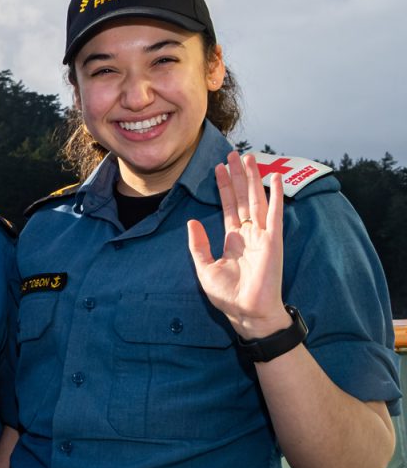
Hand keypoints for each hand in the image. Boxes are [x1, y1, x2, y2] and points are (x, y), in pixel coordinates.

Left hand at [186, 152, 289, 338]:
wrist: (247, 313)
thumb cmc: (229, 296)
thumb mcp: (204, 268)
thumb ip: (198, 245)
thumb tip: (192, 221)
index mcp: (233, 240)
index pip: (228, 207)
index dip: (224, 188)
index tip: (218, 169)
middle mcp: (249, 234)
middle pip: (243, 198)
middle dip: (238, 176)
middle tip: (233, 154)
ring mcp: (262, 236)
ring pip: (257, 200)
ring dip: (254, 179)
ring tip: (249, 158)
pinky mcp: (273, 241)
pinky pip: (275, 215)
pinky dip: (276, 197)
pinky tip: (275, 179)